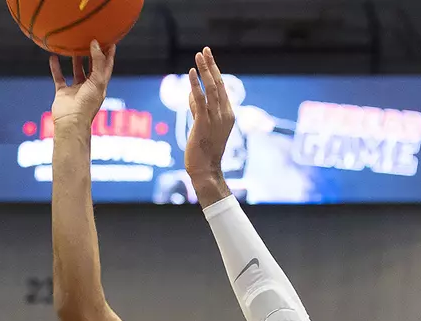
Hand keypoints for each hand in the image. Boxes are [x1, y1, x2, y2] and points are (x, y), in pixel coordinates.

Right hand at [49, 41, 113, 128]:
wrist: (71, 121)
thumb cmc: (87, 104)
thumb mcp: (97, 80)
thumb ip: (97, 61)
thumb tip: (95, 43)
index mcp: (101, 85)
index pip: (106, 66)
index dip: (109, 54)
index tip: (110, 41)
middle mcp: (89, 86)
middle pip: (92, 67)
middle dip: (92, 54)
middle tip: (90, 39)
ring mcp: (76, 89)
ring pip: (77, 70)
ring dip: (75, 59)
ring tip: (74, 44)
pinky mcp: (63, 92)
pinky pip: (59, 77)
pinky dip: (56, 67)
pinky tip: (53, 57)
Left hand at [185, 47, 235, 182]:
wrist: (205, 170)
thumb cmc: (203, 150)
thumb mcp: (202, 125)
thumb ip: (198, 108)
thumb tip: (192, 93)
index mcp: (228, 114)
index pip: (222, 88)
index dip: (215, 71)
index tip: (208, 57)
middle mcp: (225, 114)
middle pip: (219, 84)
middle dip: (211, 65)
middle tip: (205, 50)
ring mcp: (216, 118)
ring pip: (212, 89)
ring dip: (205, 70)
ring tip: (199, 55)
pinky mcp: (204, 123)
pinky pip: (200, 100)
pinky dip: (196, 84)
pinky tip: (192, 72)